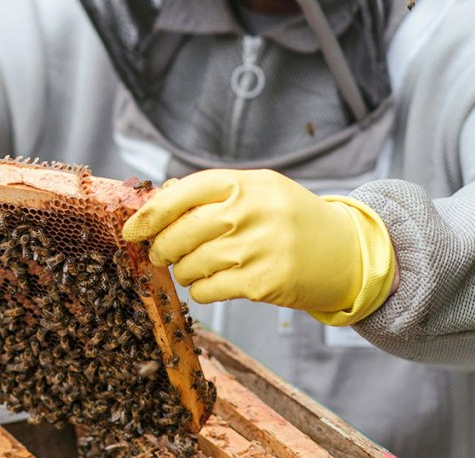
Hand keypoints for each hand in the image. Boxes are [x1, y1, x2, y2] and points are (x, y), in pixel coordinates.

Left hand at [122, 169, 395, 325]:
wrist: (345, 250)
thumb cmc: (289, 217)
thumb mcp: (256, 189)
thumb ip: (209, 192)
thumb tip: (157, 198)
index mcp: (243, 183)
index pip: (180, 194)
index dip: (147, 215)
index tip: (129, 231)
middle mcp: (250, 212)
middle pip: (179, 234)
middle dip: (160, 248)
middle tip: (160, 254)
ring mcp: (258, 248)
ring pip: (191, 265)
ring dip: (182, 271)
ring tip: (191, 268)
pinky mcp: (264, 282)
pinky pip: (209, 290)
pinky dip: (200, 290)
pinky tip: (210, 283)